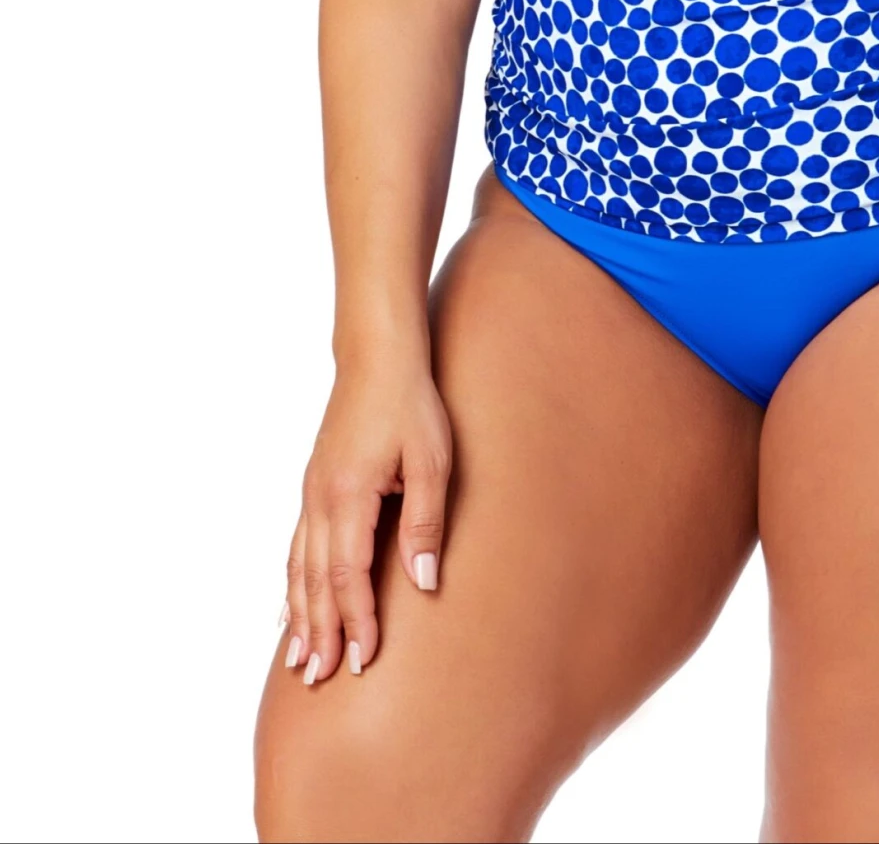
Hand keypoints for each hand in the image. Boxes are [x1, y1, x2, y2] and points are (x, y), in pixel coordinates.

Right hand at [280, 349, 451, 683]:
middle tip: (321, 679)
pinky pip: (296, 547)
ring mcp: (312, 493)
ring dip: (299, 616)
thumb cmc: (410, 404)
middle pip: (316, 581)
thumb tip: (423, 582)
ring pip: (299, 568)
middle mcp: (320, 500)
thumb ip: (425, 522)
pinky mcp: (314, 486)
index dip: (356, 621)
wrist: (377, 357)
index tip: (363, 660)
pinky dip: (290, 583)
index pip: (349, 575)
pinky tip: (288, 607)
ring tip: (299, 661)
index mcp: (349, 495)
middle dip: (320, 632)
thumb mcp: (431, 461)